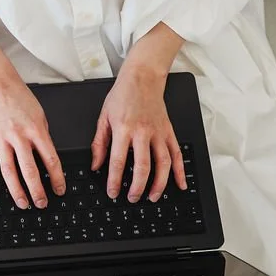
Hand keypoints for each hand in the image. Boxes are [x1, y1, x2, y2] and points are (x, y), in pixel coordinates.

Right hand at [0, 76, 65, 208]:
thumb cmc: (21, 100)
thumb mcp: (41, 117)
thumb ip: (44, 139)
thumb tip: (48, 162)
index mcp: (36, 130)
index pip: (50, 160)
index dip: (57, 178)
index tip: (60, 190)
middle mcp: (18, 136)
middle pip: (29, 170)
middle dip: (37, 190)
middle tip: (42, 203)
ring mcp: (1, 141)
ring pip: (9, 172)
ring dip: (17, 191)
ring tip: (23, 203)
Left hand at [90, 68, 186, 203]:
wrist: (143, 78)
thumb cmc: (122, 95)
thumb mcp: (103, 117)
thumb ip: (99, 143)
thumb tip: (95, 165)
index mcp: (123, 129)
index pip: (118, 161)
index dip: (115, 180)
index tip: (113, 192)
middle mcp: (143, 132)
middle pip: (143, 166)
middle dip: (138, 187)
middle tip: (132, 198)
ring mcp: (158, 132)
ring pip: (163, 163)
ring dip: (159, 183)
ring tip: (153, 197)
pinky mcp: (168, 131)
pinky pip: (176, 154)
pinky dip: (180, 171)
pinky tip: (179, 184)